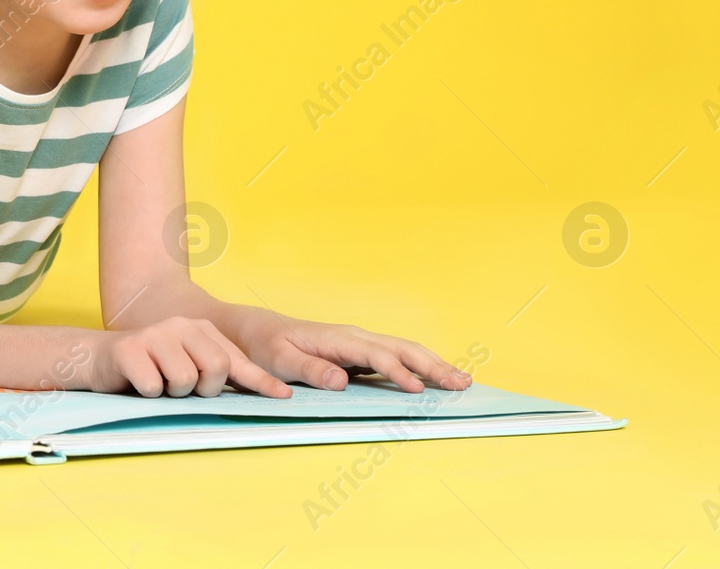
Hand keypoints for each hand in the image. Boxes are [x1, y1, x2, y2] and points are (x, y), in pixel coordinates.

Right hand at [87, 317, 292, 397]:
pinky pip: (153, 386)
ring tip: (159, 383)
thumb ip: (222, 374)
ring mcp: (155, 334)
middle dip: (203, 389)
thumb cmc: (151, 369)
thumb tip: (271, 390)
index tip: (282, 396)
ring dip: (172, 393)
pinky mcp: (129, 348)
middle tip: (182, 389)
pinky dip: (148, 394)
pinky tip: (137, 382)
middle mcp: (180, 326)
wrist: (98, 359)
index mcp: (200, 329)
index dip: (260, 381)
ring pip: (184, 380)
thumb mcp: (189, 367)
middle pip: (215, 368)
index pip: (236, 360)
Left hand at [237, 312, 473, 393]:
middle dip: (433, 365)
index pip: (376, 355)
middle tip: (463, 384)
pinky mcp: (359, 352)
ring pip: (404, 349)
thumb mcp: (281, 359)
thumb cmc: (267, 346)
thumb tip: (342, 380)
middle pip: (402, 347)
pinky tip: (436, 378)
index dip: (398, 372)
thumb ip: (310, 370)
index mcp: (339, 339)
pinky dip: (420, 365)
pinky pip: (396, 356)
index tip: (417, 390)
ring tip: (463, 380)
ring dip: (434, 363)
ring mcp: (359, 343)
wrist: (256, 330)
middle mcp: (354, 337)